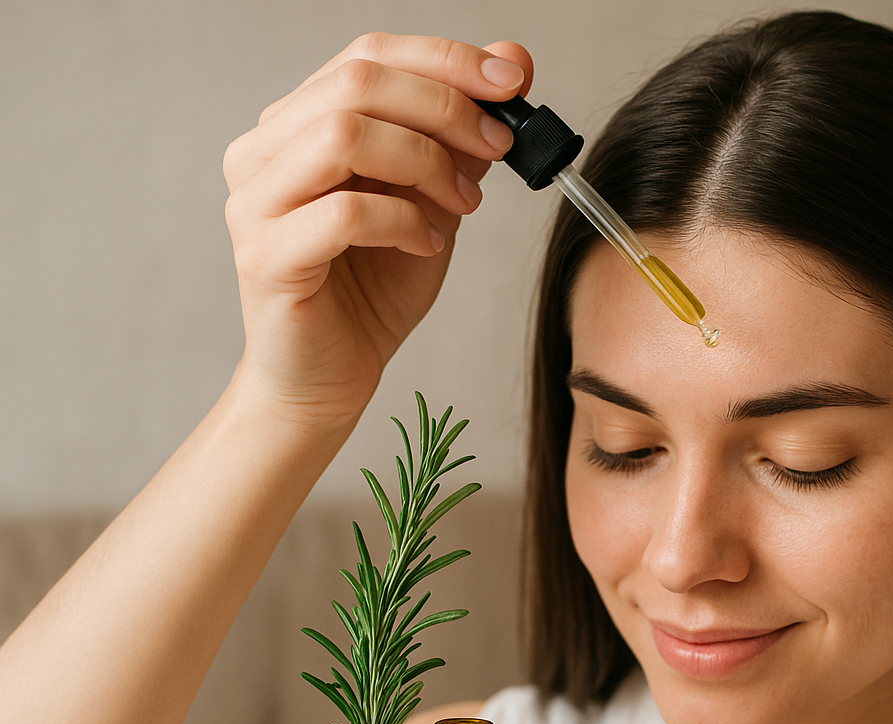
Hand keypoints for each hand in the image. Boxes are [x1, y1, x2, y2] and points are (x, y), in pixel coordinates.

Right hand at [222, 33, 532, 424]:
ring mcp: (256, 203)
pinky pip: (343, 213)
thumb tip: (513, 60)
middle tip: (499, 148)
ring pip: (343, 136)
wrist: (331, 376)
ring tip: (462, 204)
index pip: (367, 55)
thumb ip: (463, 134)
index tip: (512, 83)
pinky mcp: (267, 257)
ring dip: (425, 162)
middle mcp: (263, 152)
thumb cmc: (373, 288)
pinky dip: (403, 221)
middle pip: (357, 84)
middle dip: (446, 108)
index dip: (445, 60)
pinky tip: (427, 245)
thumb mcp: (435, 199)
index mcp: (298, 124)